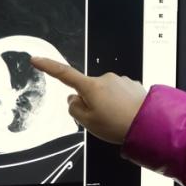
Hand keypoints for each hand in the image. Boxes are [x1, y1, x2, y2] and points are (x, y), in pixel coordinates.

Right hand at [30, 57, 147, 144]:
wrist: (149, 125)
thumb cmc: (118, 125)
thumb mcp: (88, 123)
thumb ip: (74, 109)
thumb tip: (73, 99)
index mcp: (91, 86)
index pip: (64, 74)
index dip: (48, 67)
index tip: (36, 59)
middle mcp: (106, 79)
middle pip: (88, 90)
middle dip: (91, 103)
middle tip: (102, 121)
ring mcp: (120, 81)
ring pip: (105, 93)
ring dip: (108, 104)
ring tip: (118, 119)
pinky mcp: (133, 85)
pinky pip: (119, 94)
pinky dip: (120, 104)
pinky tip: (127, 114)